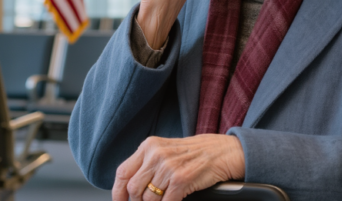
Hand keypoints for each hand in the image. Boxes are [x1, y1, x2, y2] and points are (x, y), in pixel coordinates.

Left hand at [112, 135, 244, 200]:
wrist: (223, 151)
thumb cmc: (195, 154)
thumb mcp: (167, 151)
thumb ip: (148, 165)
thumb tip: (130, 188)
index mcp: (149, 146)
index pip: (122, 173)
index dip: (118, 192)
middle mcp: (156, 154)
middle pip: (134, 189)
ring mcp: (168, 167)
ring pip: (148, 199)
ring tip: (166, 198)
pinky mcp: (181, 179)